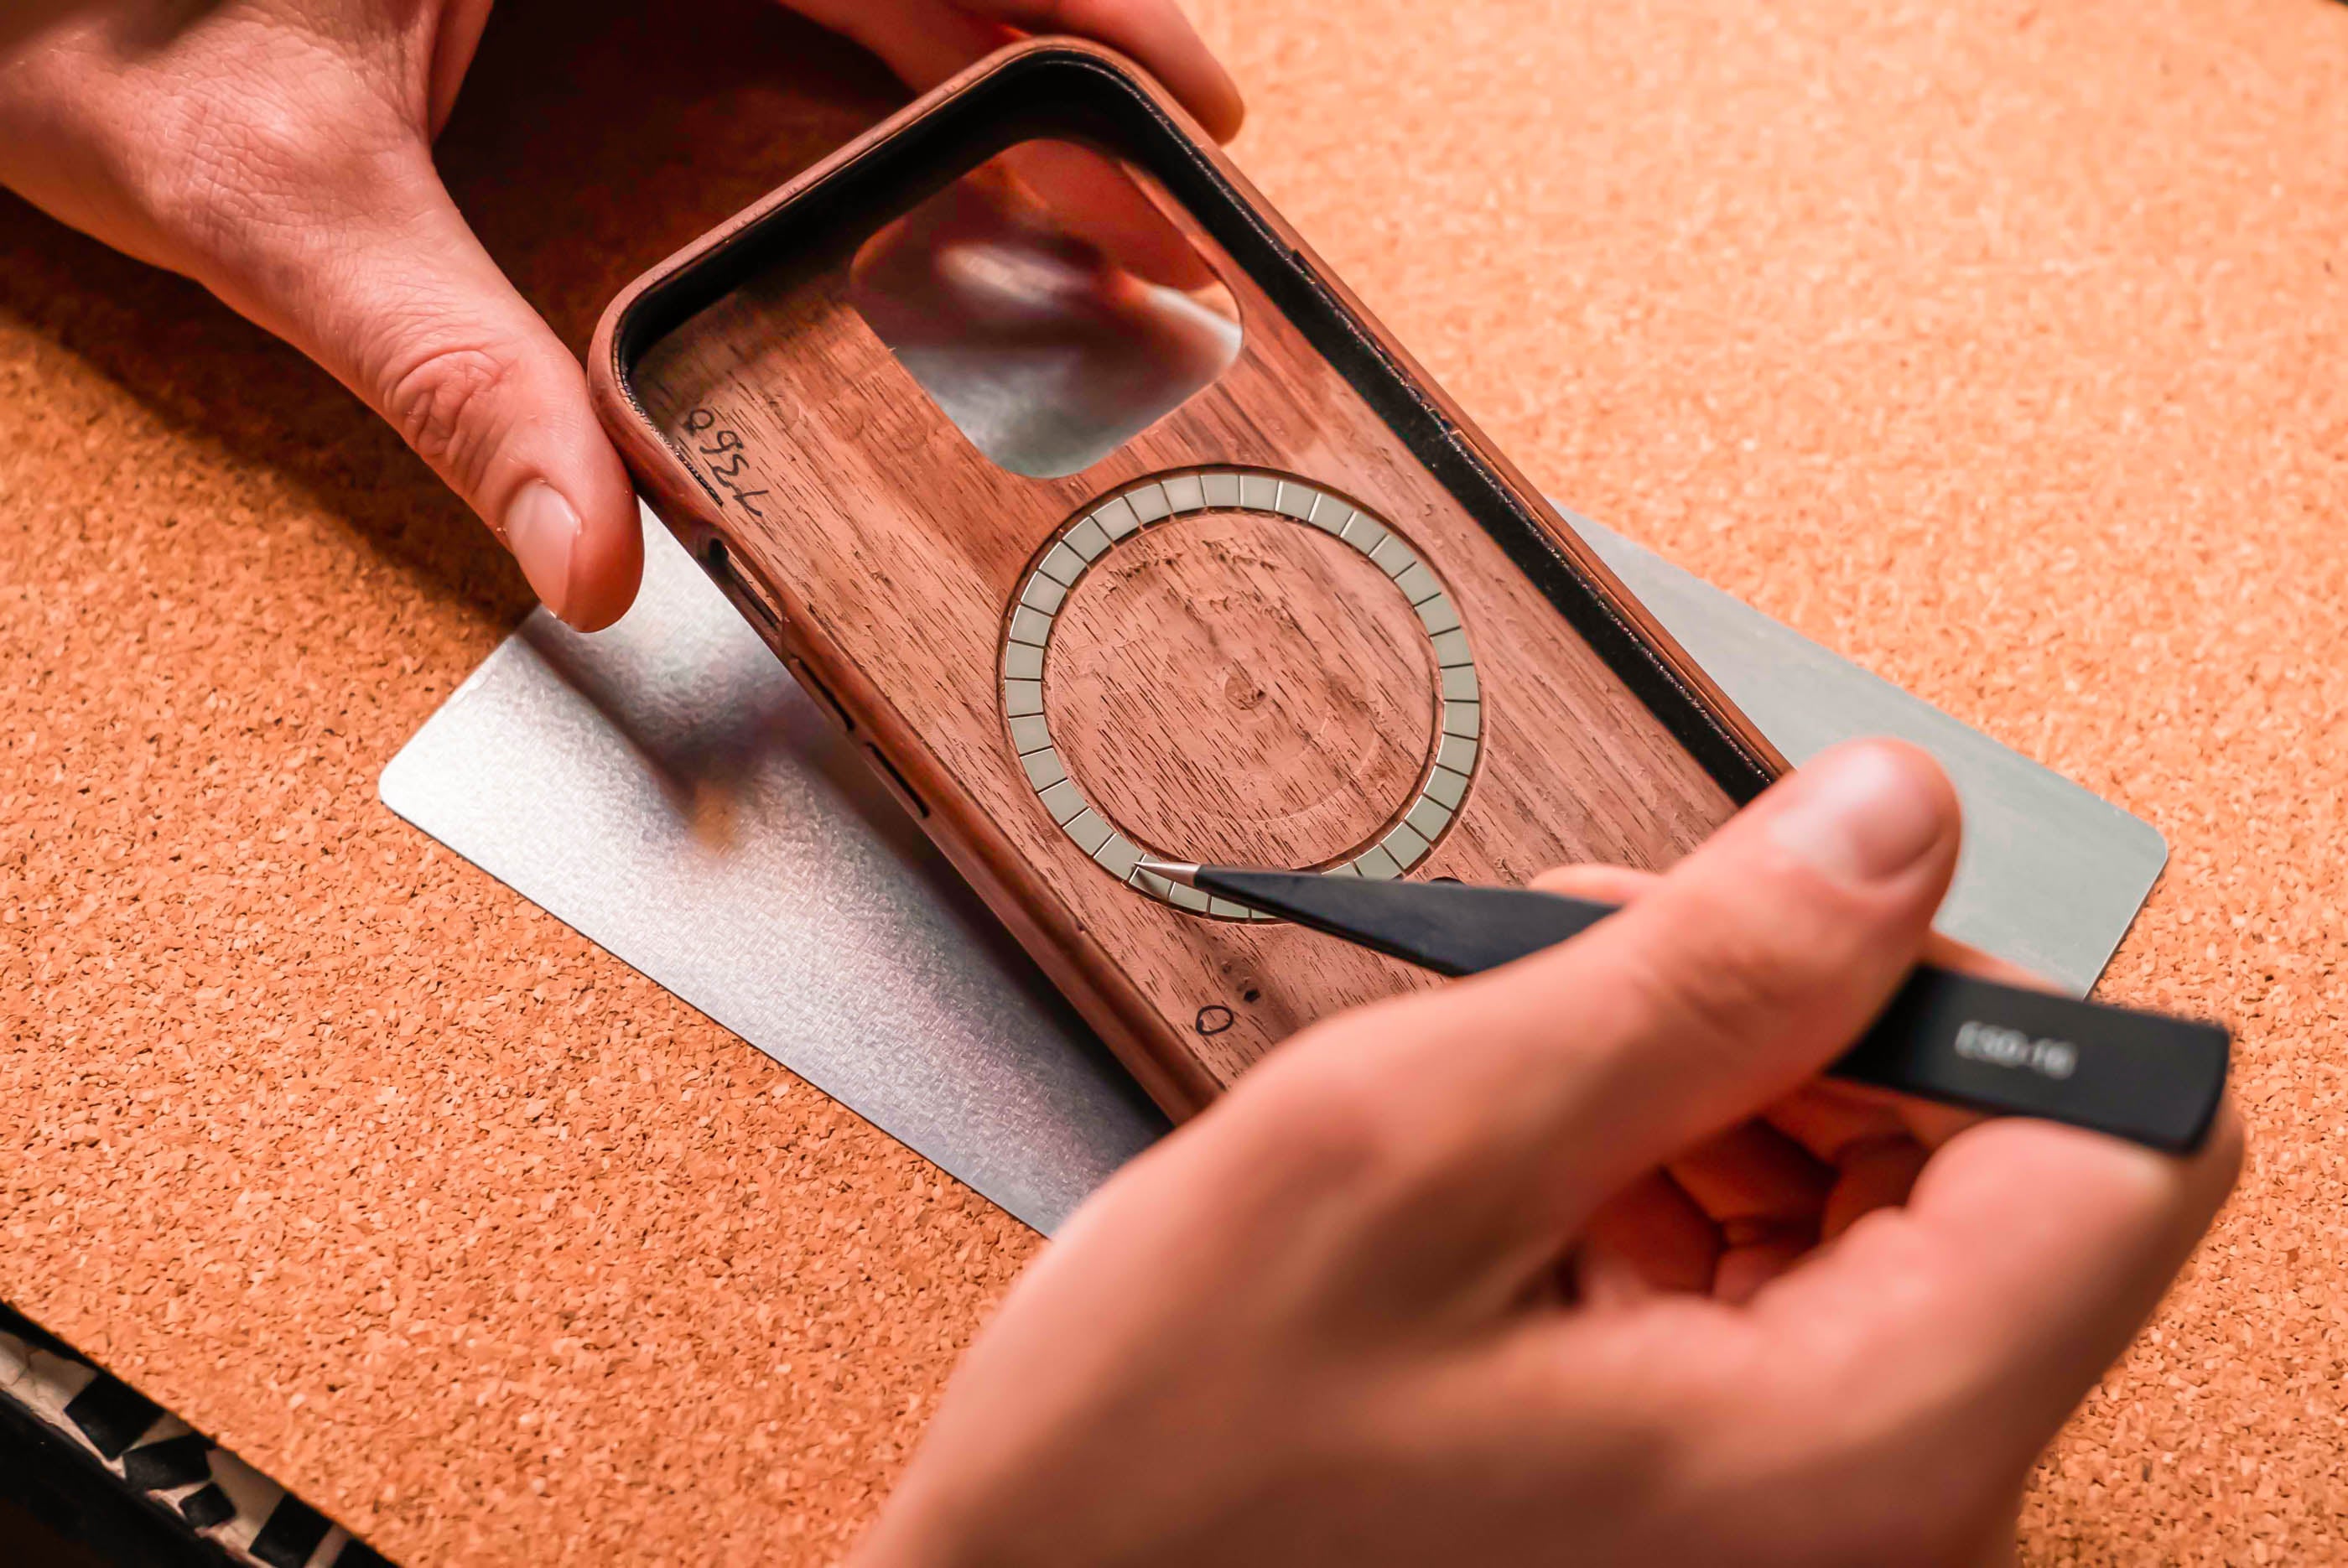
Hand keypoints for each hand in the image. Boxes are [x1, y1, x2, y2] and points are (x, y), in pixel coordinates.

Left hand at [0, 1, 1241, 628]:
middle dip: (1055, 68)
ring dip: (982, 63)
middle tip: (1160, 211)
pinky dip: (881, 46)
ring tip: (1081, 194)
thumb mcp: (261, 196)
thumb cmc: (59, 14)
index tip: (1184, 103)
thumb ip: (445, 372)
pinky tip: (928, 139)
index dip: (1067, 2)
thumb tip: (590, 559)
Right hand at [856, 741, 2240, 1566]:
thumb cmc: (1168, 1479)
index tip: (1802, 916)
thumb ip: (1691, 977)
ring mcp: (1803, 1515)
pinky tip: (1535, 1151)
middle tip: (1610, 960)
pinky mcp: (1725, 1497)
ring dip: (1722, 1081)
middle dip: (1807, 1016)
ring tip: (1535, 1050)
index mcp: (1856, 1452)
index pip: (2122, 1152)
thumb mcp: (1408, 1150)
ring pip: (1879, 1208)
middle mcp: (1879, 1512)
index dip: (1970, 981)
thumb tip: (1888, 827)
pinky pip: (1782, 1282)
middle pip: (1999, 1171)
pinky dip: (1673, 1169)